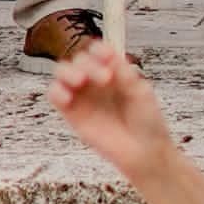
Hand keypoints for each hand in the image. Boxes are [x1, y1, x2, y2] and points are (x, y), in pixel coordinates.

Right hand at [49, 40, 203, 203]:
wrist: (145, 153)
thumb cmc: (147, 123)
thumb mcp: (141, 93)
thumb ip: (124, 74)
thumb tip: (111, 54)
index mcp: (113, 71)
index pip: (98, 51)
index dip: (100, 50)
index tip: (108, 56)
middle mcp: (95, 81)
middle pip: (79, 59)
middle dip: (89, 63)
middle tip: (106, 79)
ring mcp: (82, 96)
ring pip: (62, 72)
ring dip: (68, 72)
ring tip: (81, 81)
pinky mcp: (72, 114)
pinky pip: (55, 96)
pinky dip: (56, 91)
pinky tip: (68, 97)